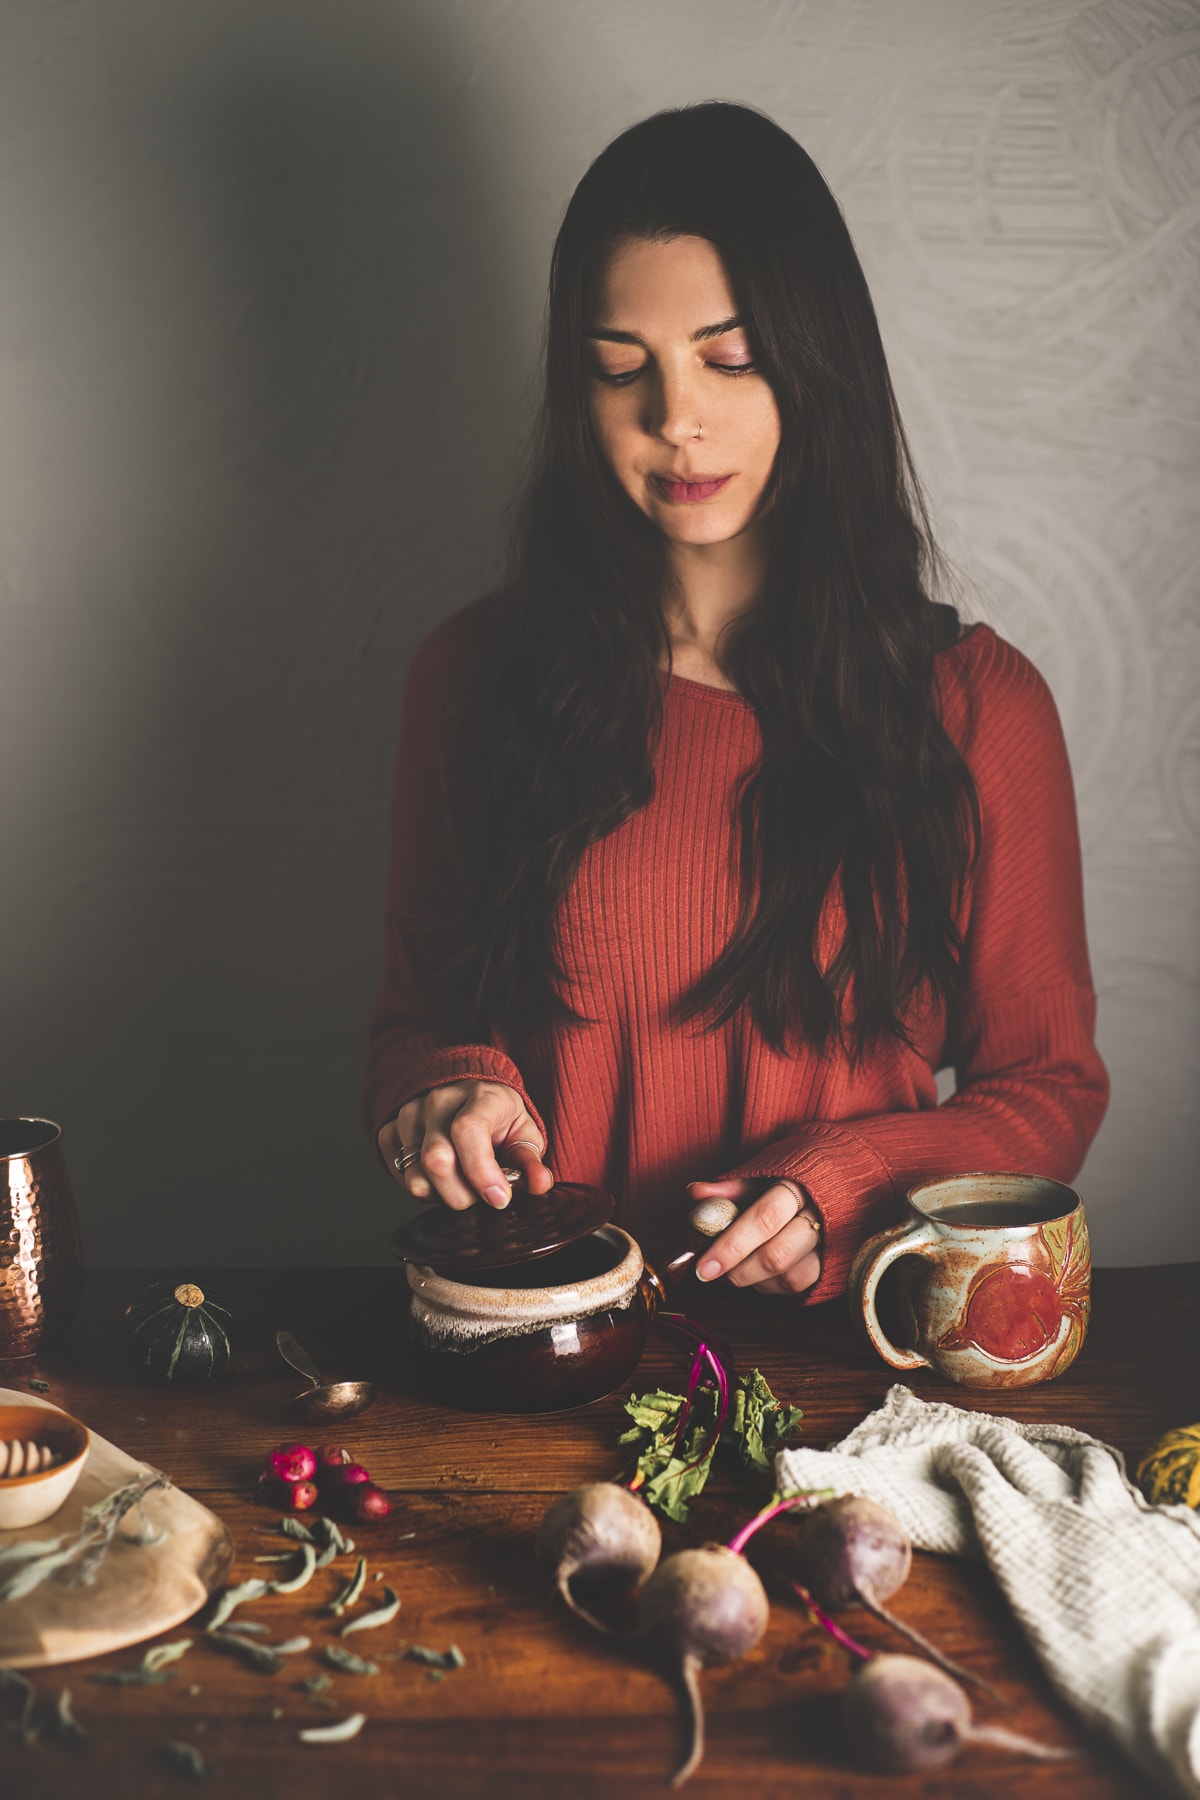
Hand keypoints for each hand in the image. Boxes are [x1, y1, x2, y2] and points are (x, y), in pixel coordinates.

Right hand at [377, 1081, 553, 1210]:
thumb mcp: (522, 1133)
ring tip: (460, 1183)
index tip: (499, 1198)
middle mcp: (439, 1101)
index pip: (468, 1131)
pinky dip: (421, 1189)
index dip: (481, 1172)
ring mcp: (409, 1114)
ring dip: (441, 1195)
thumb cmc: (496, 1116)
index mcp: (479, 1096)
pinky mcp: (389, 1130)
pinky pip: (399, 1176)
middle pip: (437, 1160)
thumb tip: (540, 1185)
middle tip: (480, 1196)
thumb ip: (530, 1161)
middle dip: (462, 1196)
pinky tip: (438, 1178)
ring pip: (416, 1176)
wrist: (463, 1091)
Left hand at [685, 1176, 822, 1294]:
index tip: (704, 1267)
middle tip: (710, 1273)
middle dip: (737, 1271)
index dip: (731, 1246)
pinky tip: (758, 1275)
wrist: (838, 1177)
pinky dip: (773, 1286)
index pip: (764, 1219)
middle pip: (777, 1255)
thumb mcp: (763, 1172)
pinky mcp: (834, 1265)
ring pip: (791, 1277)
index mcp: (799, 1185)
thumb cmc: (793, 1176)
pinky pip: (801, 1287)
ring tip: (734, 1270)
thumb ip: (731, 1187)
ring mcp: (832, 1243)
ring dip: (754, 1281)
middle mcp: (821, 1216)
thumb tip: (695, 1194)